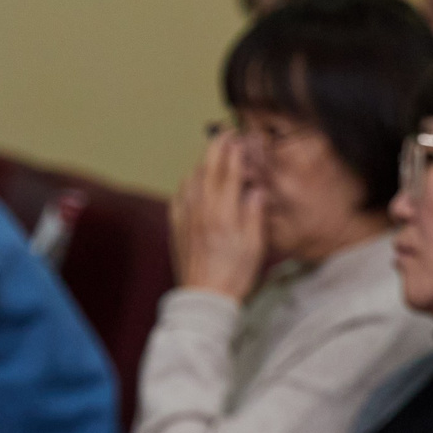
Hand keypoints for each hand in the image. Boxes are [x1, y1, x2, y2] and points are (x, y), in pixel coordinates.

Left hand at [170, 131, 267, 302]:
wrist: (205, 298)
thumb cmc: (234, 275)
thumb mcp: (256, 245)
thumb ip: (255, 213)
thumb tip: (256, 190)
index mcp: (224, 211)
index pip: (228, 170)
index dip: (234, 150)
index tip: (239, 136)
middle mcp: (202, 208)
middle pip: (207, 167)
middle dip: (216, 147)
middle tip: (225, 134)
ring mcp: (186, 216)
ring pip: (191, 178)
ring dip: (203, 163)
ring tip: (213, 156)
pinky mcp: (177, 226)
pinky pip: (179, 195)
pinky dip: (188, 183)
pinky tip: (193, 183)